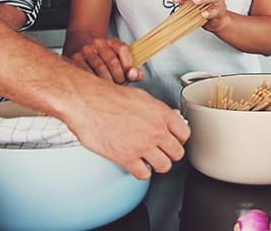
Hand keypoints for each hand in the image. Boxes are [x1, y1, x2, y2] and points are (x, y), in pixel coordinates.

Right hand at [64, 78, 189, 179]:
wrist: (86, 101)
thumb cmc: (107, 95)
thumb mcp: (138, 96)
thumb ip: (156, 110)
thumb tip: (167, 118)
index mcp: (160, 112)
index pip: (184, 133)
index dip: (178, 138)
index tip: (172, 139)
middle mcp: (155, 129)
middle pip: (177, 153)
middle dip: (169, 152)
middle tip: (160, 149)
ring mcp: (142, 145)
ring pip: (164, 166)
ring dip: (156, 163)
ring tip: (147, 157)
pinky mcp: (127, 158)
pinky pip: (144, 174)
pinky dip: (140, 170)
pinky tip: (135, 162)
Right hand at [70, 38, 143, 83]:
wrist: (88, 56)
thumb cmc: (108, 64)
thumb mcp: (123, 64)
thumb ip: (132, 70)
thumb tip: (135, 74)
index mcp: (113, 42)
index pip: (123, 49)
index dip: (128, 65)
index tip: (129, 75)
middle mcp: (99, 43)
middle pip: (112, 61)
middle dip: (118, 77)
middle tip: (119, 84)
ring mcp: (87, 50)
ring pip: (100, 68)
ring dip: (107, 81)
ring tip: (110, 87)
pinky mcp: (76, 58)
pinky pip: (87, 72)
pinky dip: (95, 82)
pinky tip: (98, 86)